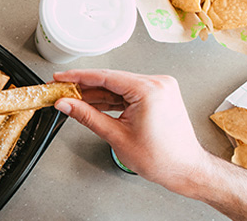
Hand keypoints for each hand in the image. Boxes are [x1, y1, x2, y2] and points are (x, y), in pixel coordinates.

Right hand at [53, 69, 206, 193]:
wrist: (185, 170)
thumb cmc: (162, 158)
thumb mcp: (116, 136)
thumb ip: (87, 116)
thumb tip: (67, 105)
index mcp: (149, 90)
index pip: (105, 76)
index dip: (78, 76)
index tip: (61, 77)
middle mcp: (157, 84)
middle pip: (111, 79)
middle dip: (85, 87)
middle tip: (63, 90)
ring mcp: (159, 88)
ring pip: (119, 86)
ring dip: (96, 94)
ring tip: (74, 100)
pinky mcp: (158, 95)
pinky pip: (128, 93)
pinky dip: (111, 99)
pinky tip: (93, 103)